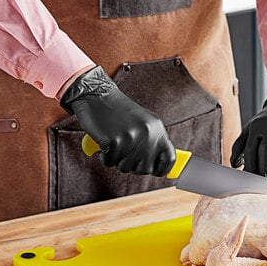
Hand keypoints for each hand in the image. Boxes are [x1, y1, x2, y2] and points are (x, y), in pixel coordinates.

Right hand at [60, 65, 175, 176]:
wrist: (97, 94)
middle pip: (146, 169)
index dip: (162, 169)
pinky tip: (104, 141)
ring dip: (117, 160)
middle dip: (134, 166)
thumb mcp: (144, 123)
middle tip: (125, 154)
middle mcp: (147, 134)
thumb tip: (162, 168)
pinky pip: (109, 162)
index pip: (169, 159)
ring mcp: (131, 138)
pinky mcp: (113, 141)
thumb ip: (154, 142)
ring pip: (126, 168)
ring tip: (115, 142)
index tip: (155, 171)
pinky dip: (104, 156)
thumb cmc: (119, 111)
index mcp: (158, 129)